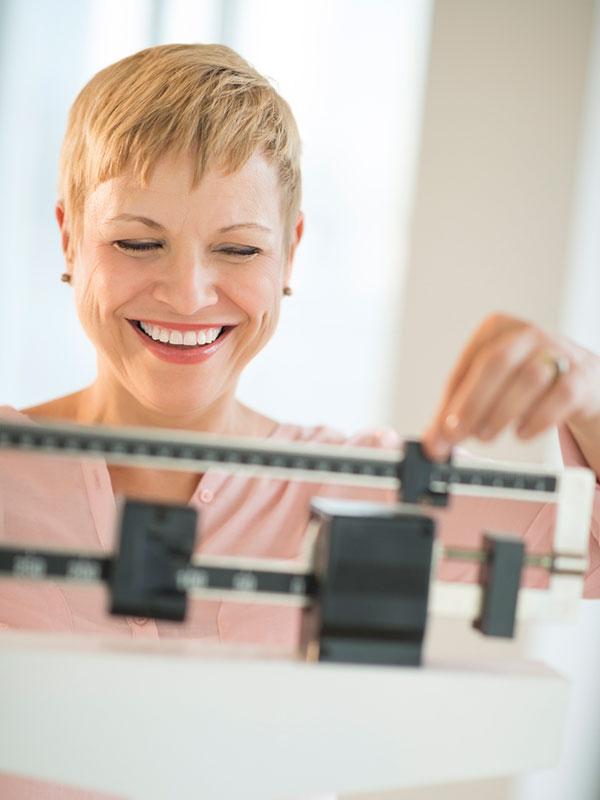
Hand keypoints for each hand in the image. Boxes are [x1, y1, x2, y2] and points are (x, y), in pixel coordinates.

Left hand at [422, 313, 599, 465]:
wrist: (580, 380)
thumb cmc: (524, 381)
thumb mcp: (489, 387)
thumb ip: (458, 413)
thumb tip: (434, 443)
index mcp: (497, 329)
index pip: (468, 363)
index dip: (452, 399)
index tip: (440, 429)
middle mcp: (527, 334)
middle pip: (496, 363)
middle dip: (472, 404)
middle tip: (457, 435)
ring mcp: (558, 352)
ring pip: (528, 378)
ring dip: (501, 412)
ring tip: (486, 436)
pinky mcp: (581, 376)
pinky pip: (560, 396)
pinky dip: (538, 419)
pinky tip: (522, 433)